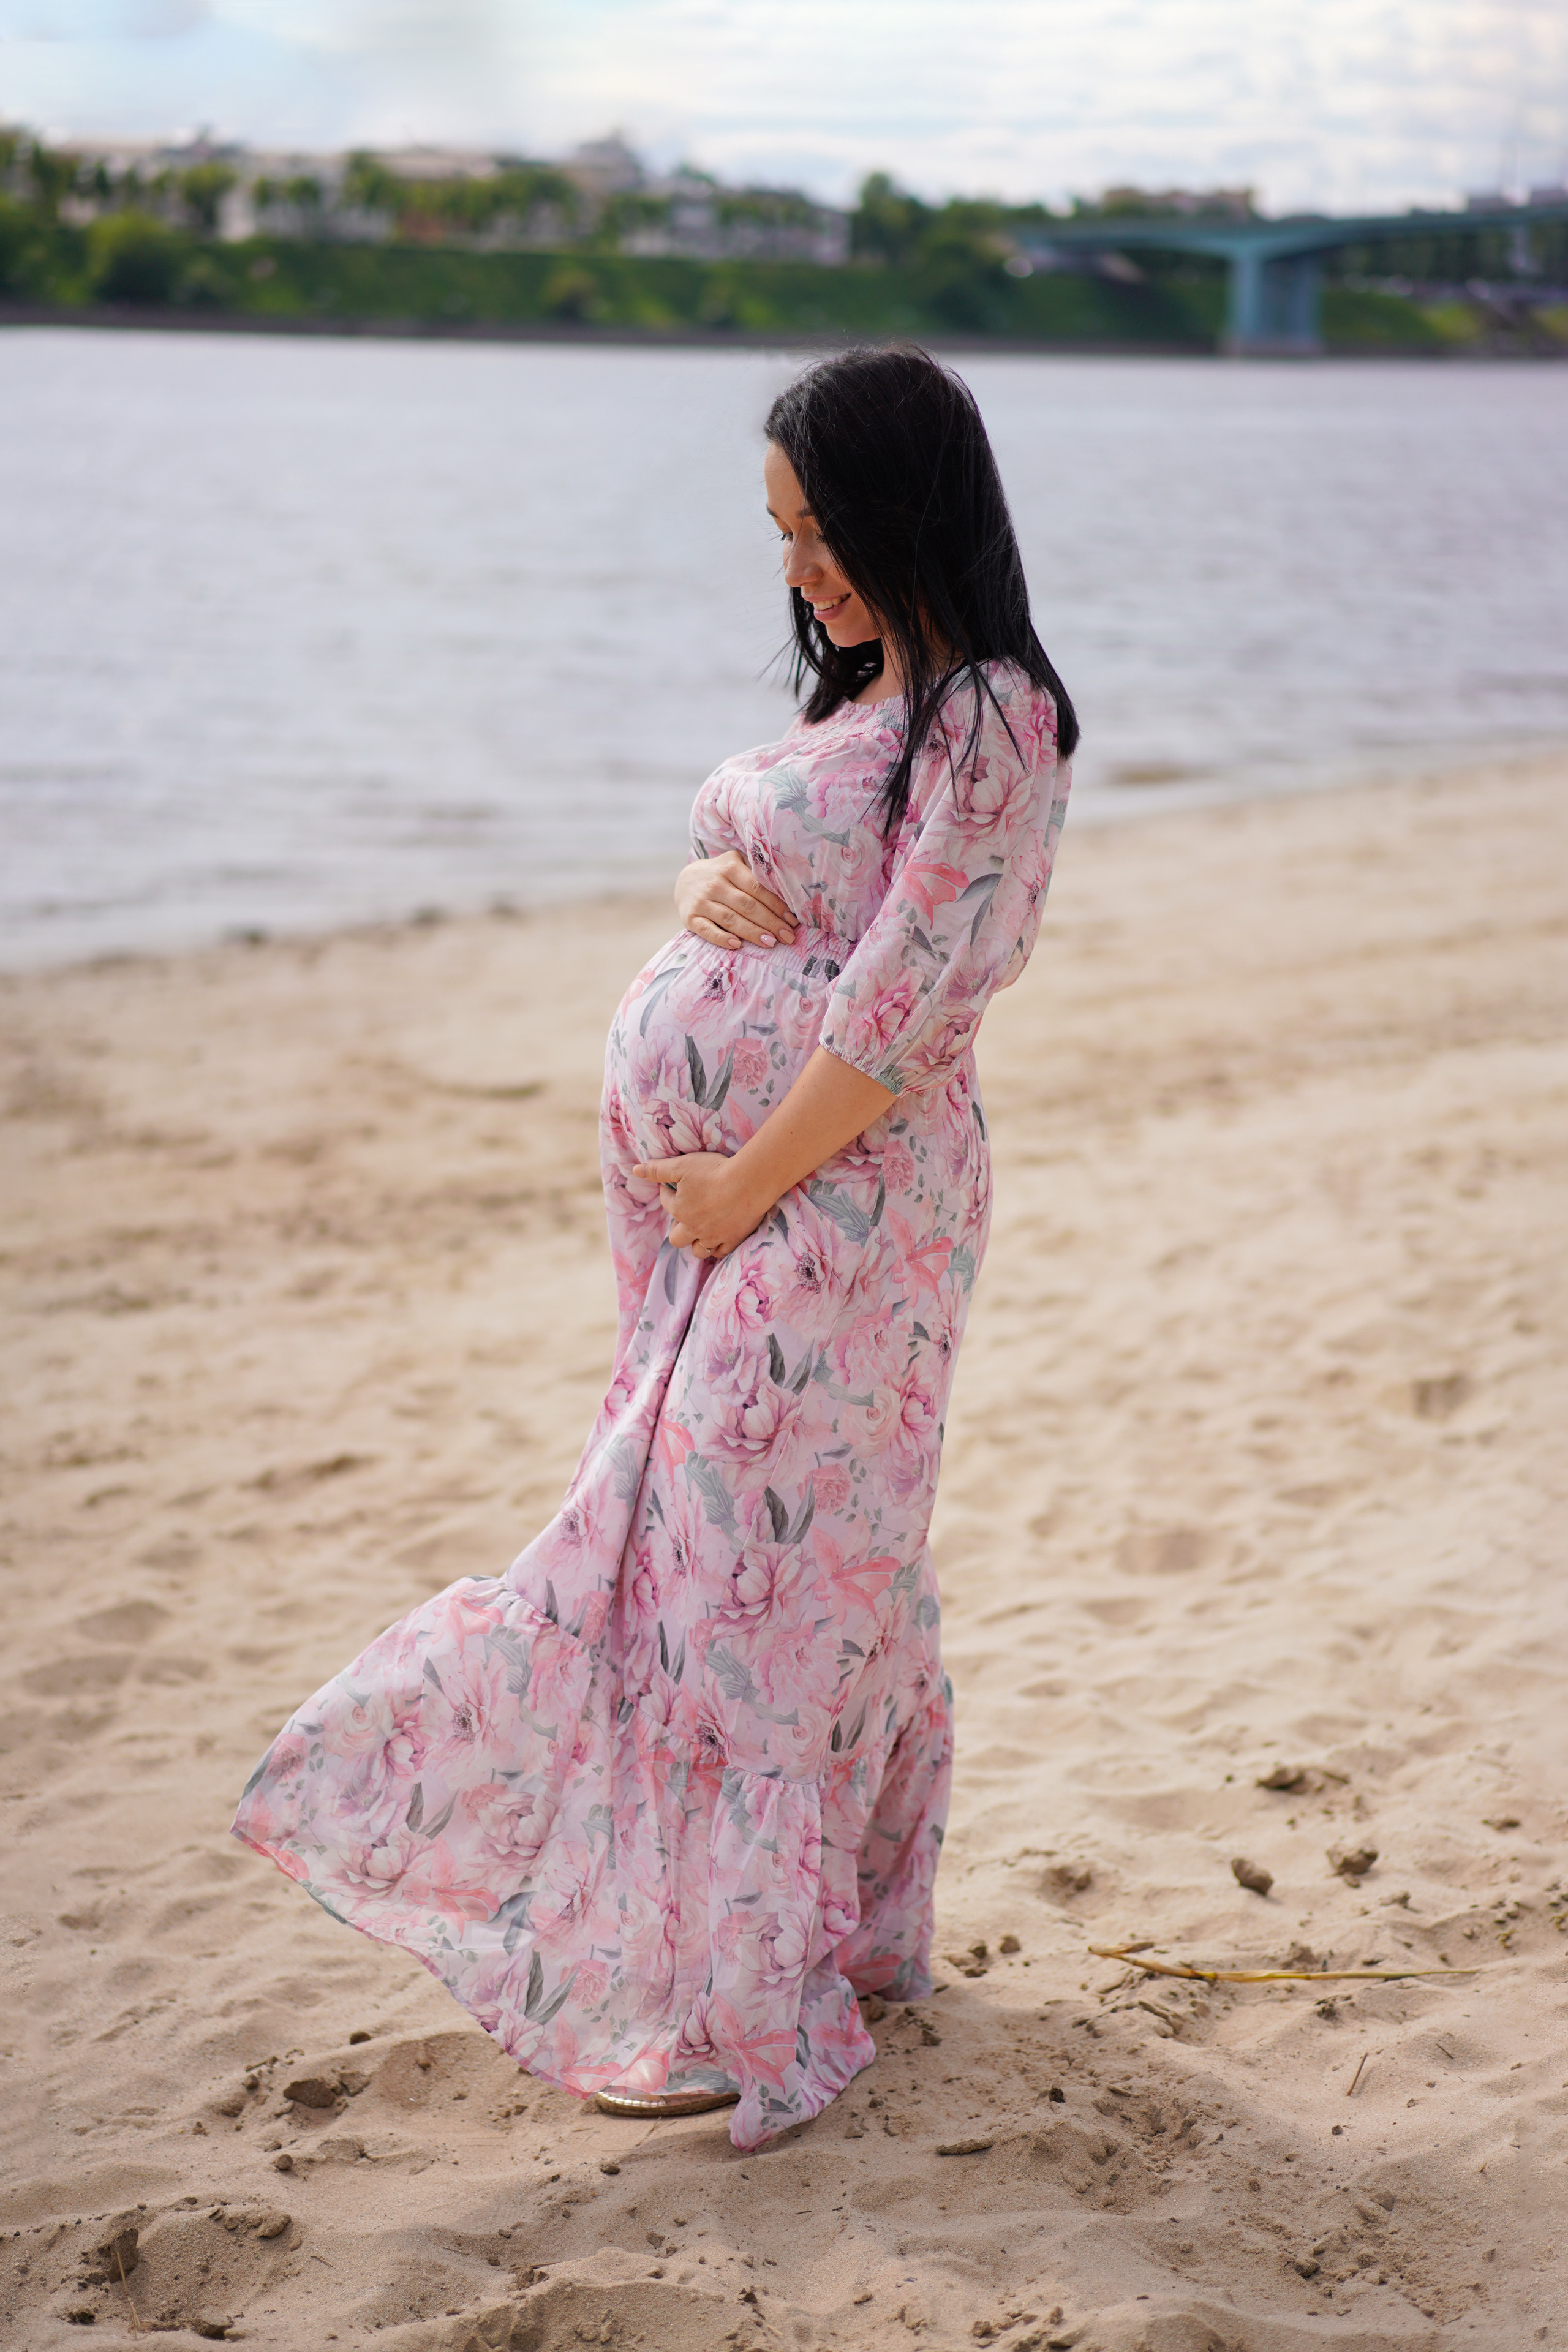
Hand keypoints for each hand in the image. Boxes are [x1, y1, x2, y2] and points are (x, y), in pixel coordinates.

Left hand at [631, 1152, 769, 1260]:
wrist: (749, 1182)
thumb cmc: (715, 1171)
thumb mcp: (682, 1165)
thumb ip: (658, 1170)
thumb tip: (636, 1170)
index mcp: (680, 1210)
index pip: (666, 1203)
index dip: (667, 1192)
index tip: (674, 1184)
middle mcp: (694, 1228)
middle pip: (677, 1238)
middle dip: (677, 1228)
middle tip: (685, 1215)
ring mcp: (715, 1237)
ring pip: (698, 1250)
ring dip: (695, 1243)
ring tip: (699, 1231)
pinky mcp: (734, 1239)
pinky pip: (721, 1252)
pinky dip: (717, 1248)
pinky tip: (718, 1238)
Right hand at [675, 852, 797, 951]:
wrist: (686, 880)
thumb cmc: (722, 875)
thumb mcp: (737, 864)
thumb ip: (756, 873)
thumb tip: (787, 893)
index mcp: (730, 868)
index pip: (757, 889)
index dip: (776, 905)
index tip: (792, 921)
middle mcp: (715, 883)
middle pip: (747, 905)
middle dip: (770, 922)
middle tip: (788, 936)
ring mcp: (701, 901)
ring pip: (730, 919)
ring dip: (752, 932)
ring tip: (771, 943)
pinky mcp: (690, 917)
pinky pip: (707, 930)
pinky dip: (721, 938)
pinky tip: (737, 945)